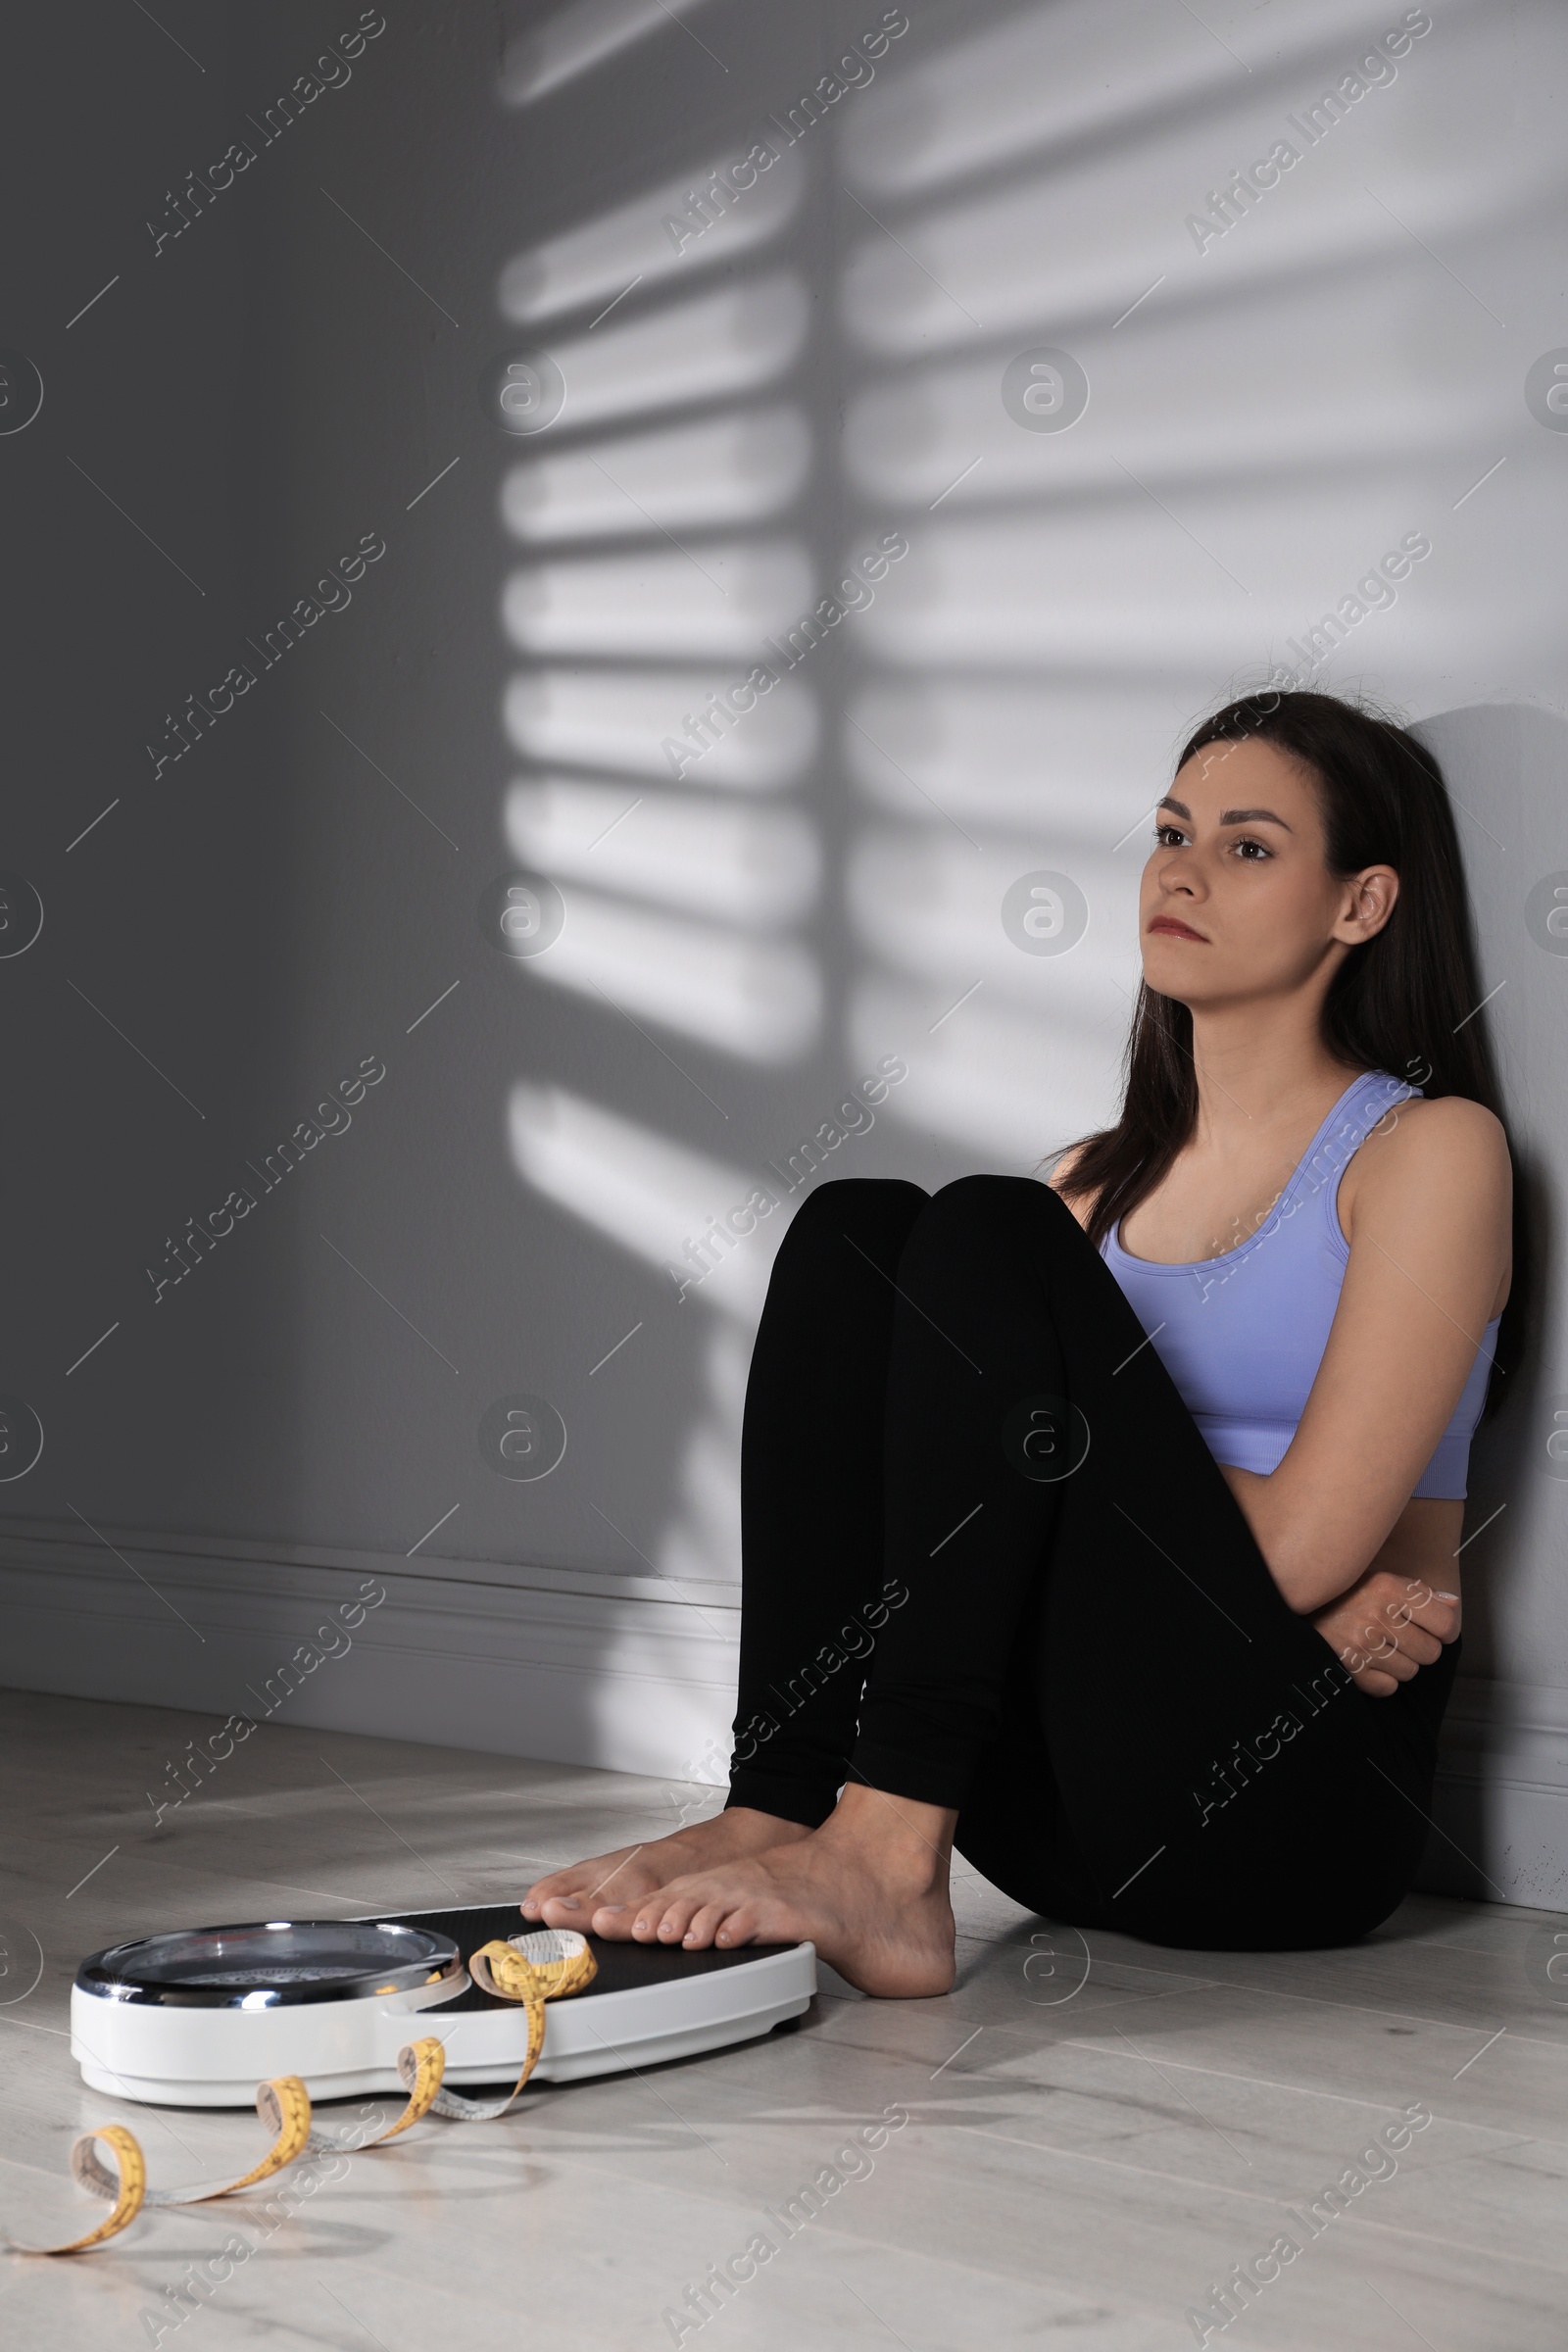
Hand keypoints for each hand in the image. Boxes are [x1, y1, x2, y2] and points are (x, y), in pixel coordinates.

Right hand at [1310, 1571, 1460, 1697]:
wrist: (1290, 1611)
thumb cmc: (1342, 1597)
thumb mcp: (1378, 1580)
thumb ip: (1419, 1591)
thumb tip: (1453, 1603)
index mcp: (1388, 1588)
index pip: (1445, 1623)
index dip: (1445, 1630)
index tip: (1435, 1630)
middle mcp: (1376, 1615)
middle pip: (1431, 1652)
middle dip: (1420, 1648)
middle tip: (1398, 1638)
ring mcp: (1362, 1645)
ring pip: (1411, 1672)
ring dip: (1399, 1664)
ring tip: (1378, 1648)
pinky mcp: (1350, 1670)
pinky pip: (1389, 1687)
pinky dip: (1382, 1680)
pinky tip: (1367, 1663)